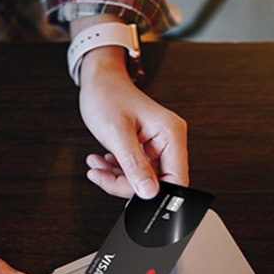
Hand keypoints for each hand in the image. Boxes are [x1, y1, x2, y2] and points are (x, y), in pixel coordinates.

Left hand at [78, 47, 188, 198]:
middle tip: (103, 176)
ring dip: (116, 178)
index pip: (176, 179)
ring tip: (98, 168)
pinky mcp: (143, 148)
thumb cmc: (107, 96)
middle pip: (157, 183)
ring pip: (142, 179)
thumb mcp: (117, 134)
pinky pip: (134, 171)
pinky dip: (115, 171)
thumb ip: (134, 165)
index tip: (126, 190)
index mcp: (171, 133)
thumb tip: (149, 192)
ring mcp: (156, 145)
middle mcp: (168, 140)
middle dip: (126, 184)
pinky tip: (102, 162)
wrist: (98, 81)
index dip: (152, 192)